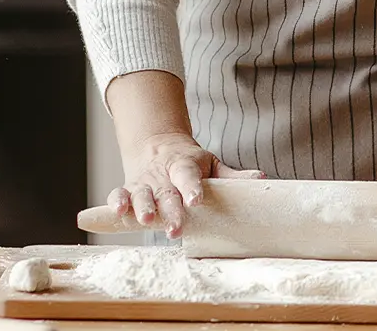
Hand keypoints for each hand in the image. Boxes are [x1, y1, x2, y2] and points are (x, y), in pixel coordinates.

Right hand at [109, 132, 263, 238]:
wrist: (158, 147)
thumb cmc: (191, 163)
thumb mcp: (211, 164)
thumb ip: (232, 176)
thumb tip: (260, 178)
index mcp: (184, 165)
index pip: (188, 175)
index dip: (192, 187)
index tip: (196, 200)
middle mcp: (163, 175)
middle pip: (165, 192)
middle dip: (169, 210)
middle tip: (175, 228)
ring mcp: (144, 182)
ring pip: (141, 193)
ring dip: (142, 207)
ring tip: (146, 220)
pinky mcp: (129, 189)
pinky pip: (119, 194)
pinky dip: (116, 202)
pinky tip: (118, 212)